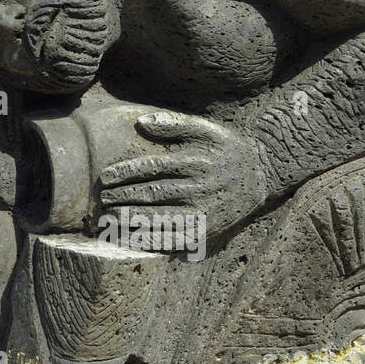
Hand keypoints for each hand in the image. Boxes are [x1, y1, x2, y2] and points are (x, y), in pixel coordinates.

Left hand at [97, 111, 266, 240]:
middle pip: (153, 194)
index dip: (126, 172)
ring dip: (132, 220)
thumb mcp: (207, 129)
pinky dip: (152, 241)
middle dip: (123, 197)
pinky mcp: (207, 231)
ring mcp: (204, 212)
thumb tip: (141, 122)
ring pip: (161, 219)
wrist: (262, 173)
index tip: (105, 177)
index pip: (153, 167)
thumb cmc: (227, 148)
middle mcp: (199, 188)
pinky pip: (175, 240)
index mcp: (195, 162)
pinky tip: (132, 240)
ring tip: (109, 219)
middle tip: (103, 199)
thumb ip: (175, 123)